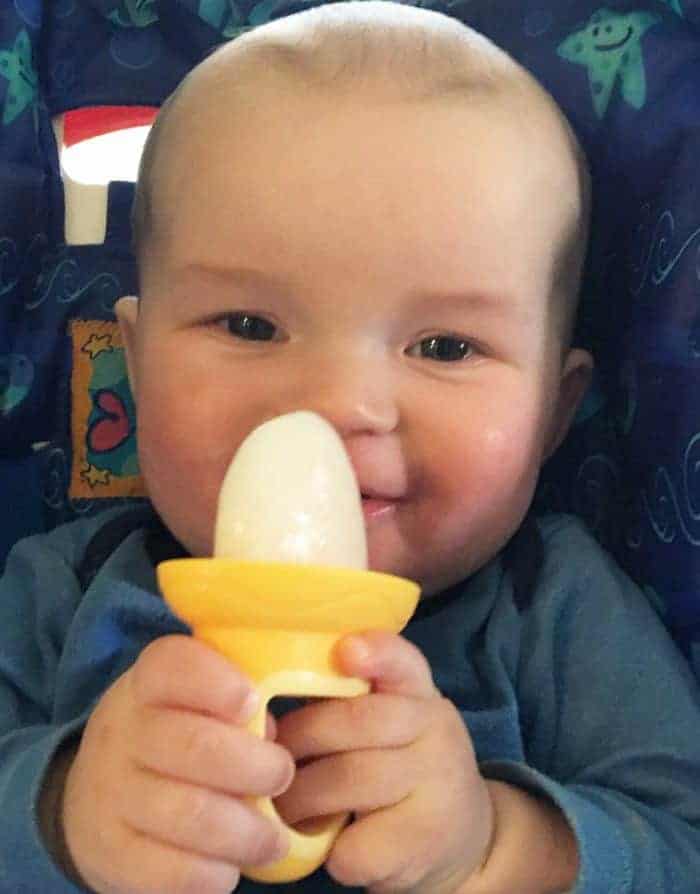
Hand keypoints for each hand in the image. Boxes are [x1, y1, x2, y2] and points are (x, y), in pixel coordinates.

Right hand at [61, 635, 293, 893]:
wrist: (95, 796)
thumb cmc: (173, 734)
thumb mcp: (195, 702)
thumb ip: (237, 706)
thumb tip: (273, 738)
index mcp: (148, 684)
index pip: (172, 666)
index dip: (216, 682)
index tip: (251, 700)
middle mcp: (124, 733)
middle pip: (194, 745)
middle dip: (255, 766)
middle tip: (283, 775)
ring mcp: (111, 795)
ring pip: (190, 814)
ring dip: (247, 832)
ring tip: (273, 839)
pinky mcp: (111, 854)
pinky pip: (171, 873)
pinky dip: (214, 874)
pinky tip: (231, 866)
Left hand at [274, 631, 493, 893]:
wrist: (463, 834)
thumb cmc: (399, 765)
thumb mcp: (389, 719)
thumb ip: (344, 702)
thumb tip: (264, 721)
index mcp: (418, 691)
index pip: (402, 661)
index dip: (375, 653)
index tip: (346, 651)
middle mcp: (436, 729)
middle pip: (355, 722)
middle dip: (299, 740)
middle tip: (269, 761)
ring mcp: (438, 785)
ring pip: (349, 779)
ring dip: (300, 797)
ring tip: (284, 807)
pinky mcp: (426, 840)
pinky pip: (355, 845)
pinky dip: (328, 851)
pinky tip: (329, 846)